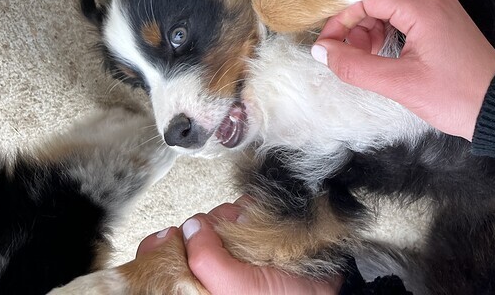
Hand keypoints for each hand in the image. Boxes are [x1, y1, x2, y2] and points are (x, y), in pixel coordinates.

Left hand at [137, 202, 340, 294]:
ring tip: (254, 239)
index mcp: (200, 284)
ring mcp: (236, 246)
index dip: (166, 242)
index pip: (166, 252)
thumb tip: (190, 227)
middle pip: (194, 230)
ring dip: (234, 219)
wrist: (328, 290)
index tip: (173, 238)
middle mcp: (214, 265)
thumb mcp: (235, 287)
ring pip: (219, 216)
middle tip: (229, 246)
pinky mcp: (256, 229)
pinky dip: (252, 209)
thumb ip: (206, 259)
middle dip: (207, 230)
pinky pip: (245, 207)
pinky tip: (264, 225)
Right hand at [312, 0, 494, 140]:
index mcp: (424, 9)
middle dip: (355, 19)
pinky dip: (389, 28)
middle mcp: (434, 0)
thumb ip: (356, 66)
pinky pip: (408, 14)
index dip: (342, 16)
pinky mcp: (446, 23)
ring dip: (371, 24)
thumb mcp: (400, 84)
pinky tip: (381, 52)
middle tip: (343, 49)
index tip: (328, 43)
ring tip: (362, 54)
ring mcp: (442, 10)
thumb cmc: (454, 97)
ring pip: (393, 3)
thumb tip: (323, 51)